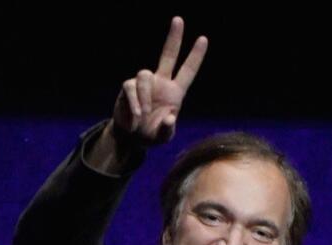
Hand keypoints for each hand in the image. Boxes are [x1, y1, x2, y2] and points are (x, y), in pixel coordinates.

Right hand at [111, 16, 207, 144]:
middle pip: (168, 55)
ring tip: (143, 115)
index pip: (187, 70)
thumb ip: (168, 128)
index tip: (204, 39)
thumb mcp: (163, 136)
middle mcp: (161, 83)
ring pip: (144, 74)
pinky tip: (136, 117)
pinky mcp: (128, 88)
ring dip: (144, 95)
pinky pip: (131, 88)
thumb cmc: (151, 135)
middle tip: (179, 19)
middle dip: (173, 37)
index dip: (195, 56)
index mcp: (175, 92)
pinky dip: (134, 103)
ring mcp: (144, 84)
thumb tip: (170, 117)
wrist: (131, 138)